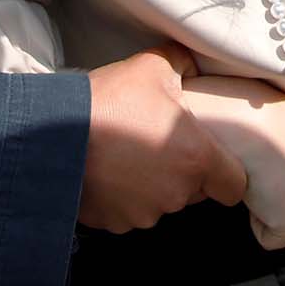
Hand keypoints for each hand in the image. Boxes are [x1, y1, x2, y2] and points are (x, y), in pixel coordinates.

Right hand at [80, 44, 248, 232]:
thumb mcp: (153, 66)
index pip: (234, 185)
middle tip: (161, 143)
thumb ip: (184, 64)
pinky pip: (130, 212)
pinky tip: (110, 171)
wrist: (50, 134)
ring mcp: (143, 212)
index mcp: (197, 157)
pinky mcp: (114, 223)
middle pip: (196, 191)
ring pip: (162, 202)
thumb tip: (196, 62)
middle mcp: (175, 193)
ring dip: (154, 185)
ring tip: (130, 154)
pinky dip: (125, 197)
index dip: (228, 173)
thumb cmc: (109, 100)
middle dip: (185, 172)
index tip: (213, 159)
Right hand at [180, 76, 284, 248]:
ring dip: (267, 203)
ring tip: (264, 172)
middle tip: (272, 163)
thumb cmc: (269, 120)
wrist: (255, 128)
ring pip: (282, 221)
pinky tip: (258, 191)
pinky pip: (267, 234)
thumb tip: (282, 180)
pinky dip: (257, 219)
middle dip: (281, 193)